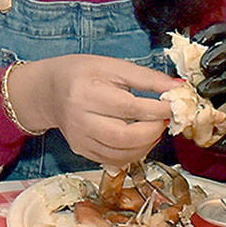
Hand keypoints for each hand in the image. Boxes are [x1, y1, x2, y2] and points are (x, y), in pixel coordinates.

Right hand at [5, 55, 176, 167]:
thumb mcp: (111, 66)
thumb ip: (145, 77)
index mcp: (85, 93)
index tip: (174, 104)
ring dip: (147, 143)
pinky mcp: (81, 150)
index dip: (158, 109)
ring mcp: (79, 139)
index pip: (129, 107)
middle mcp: (79, 119)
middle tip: (164, 118)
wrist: (48, 90)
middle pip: (126, 136)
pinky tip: (139, 138)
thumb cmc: (79, 73)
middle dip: (154, 130)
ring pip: (123, 154)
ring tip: (153, 127)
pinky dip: (134, 153)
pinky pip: (114, 160)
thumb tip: (178, 87)